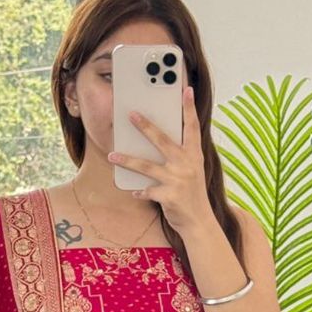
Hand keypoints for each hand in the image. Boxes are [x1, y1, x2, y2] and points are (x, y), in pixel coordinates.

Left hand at [108, 85, 212, 235]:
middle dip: (146, 126)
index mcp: (194, 155)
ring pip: (146, 166)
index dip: (189, 108)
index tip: (186, 89)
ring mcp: (178, 180)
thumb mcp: (192, 170)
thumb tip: (156, 140)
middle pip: (163, 140)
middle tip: (131, 114)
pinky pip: (147, 191)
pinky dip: (140, 191)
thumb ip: (180, 155)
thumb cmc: (192, 193)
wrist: (199, 222)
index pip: (192, 127)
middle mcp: (187, 164)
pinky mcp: (169, 196)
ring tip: (111, 155)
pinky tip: (134, 191)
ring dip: (127, 160)